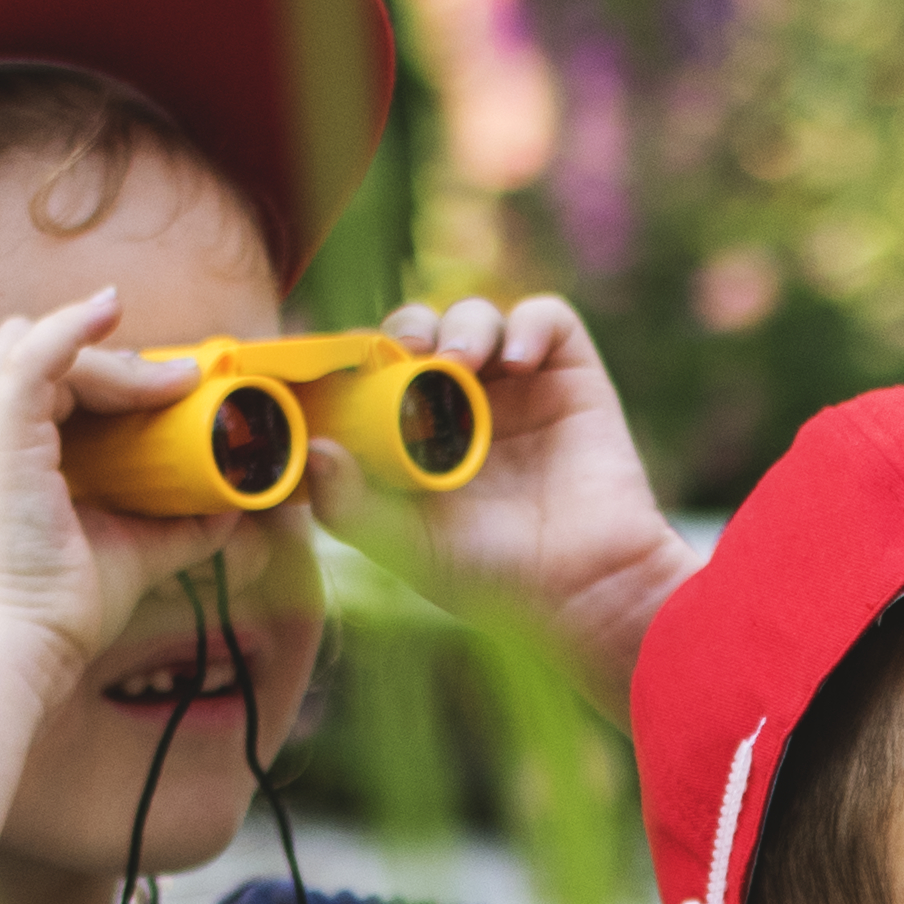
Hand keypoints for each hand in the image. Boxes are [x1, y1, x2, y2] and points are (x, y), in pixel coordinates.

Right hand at [0, 294, 259, 689]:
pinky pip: (33, 356)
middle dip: (107, 362)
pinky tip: (111, 309)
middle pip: (34, 352)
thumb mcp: (130, 551)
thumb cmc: (59, 609)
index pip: (32, 376)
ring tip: (174, 384)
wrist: (22, 648)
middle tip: (174, 388)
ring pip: (42, 350)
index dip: (94, 369)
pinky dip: (72, 328)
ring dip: (112, 361)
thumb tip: (231, 507)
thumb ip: (176, 524)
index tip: (162, 387)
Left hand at [368, 294, 687, 712]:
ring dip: (461, 326)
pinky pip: (546, 318)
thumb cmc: (497, 577)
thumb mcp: (409, 549)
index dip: (359, 356)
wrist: (586, 586)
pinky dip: (527, 324)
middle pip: (421, 331)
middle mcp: (464, 403)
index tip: (346, 364)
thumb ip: (352, 510)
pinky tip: (517, 360)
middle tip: (405, 355)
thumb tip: (317, 453)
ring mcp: (518, 386)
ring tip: (460, 363)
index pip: (377, 370)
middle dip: (407, 330)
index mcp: (417, 436)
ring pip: (475, 317)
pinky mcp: (569, 375)